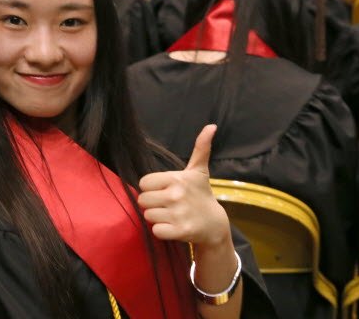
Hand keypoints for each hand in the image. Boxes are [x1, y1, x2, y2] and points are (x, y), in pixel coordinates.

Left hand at [137, 125, 230, 247]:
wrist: (215, 224)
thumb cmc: (201, 194)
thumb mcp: (199, 171)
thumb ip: (201, 148)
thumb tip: (211, 126)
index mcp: (176, 179)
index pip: (144, 183)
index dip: (151, 188)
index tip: (164, 191)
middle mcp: (176, 195)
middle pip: (143, 200)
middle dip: (152, 204)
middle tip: (167, 205)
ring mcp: (178, 214)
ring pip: (148, 215)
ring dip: (157, 218)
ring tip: (171, 215)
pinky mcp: (179, 231)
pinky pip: (156, 230)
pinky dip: (162, 231)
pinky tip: (173, 227)